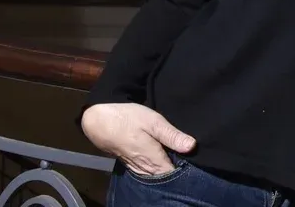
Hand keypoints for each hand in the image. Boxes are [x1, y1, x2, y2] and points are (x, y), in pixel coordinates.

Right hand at [81, 103, 195, 175]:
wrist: (99, 120)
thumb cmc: (128, 118)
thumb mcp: (154, 122)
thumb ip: (172, 135)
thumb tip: (192, 147)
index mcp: (154, 160)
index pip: (174, 174)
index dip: (186, 170)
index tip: (196, 161)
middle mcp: (145, 169)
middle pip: (165, 176)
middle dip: (177, 169)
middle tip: (190, 158)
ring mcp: (137, 168)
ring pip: (156, 175)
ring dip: (166, 169)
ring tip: (179, 158)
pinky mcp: (131, 164)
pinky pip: (147, 172)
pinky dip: (156, 168)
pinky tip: (163, 159)